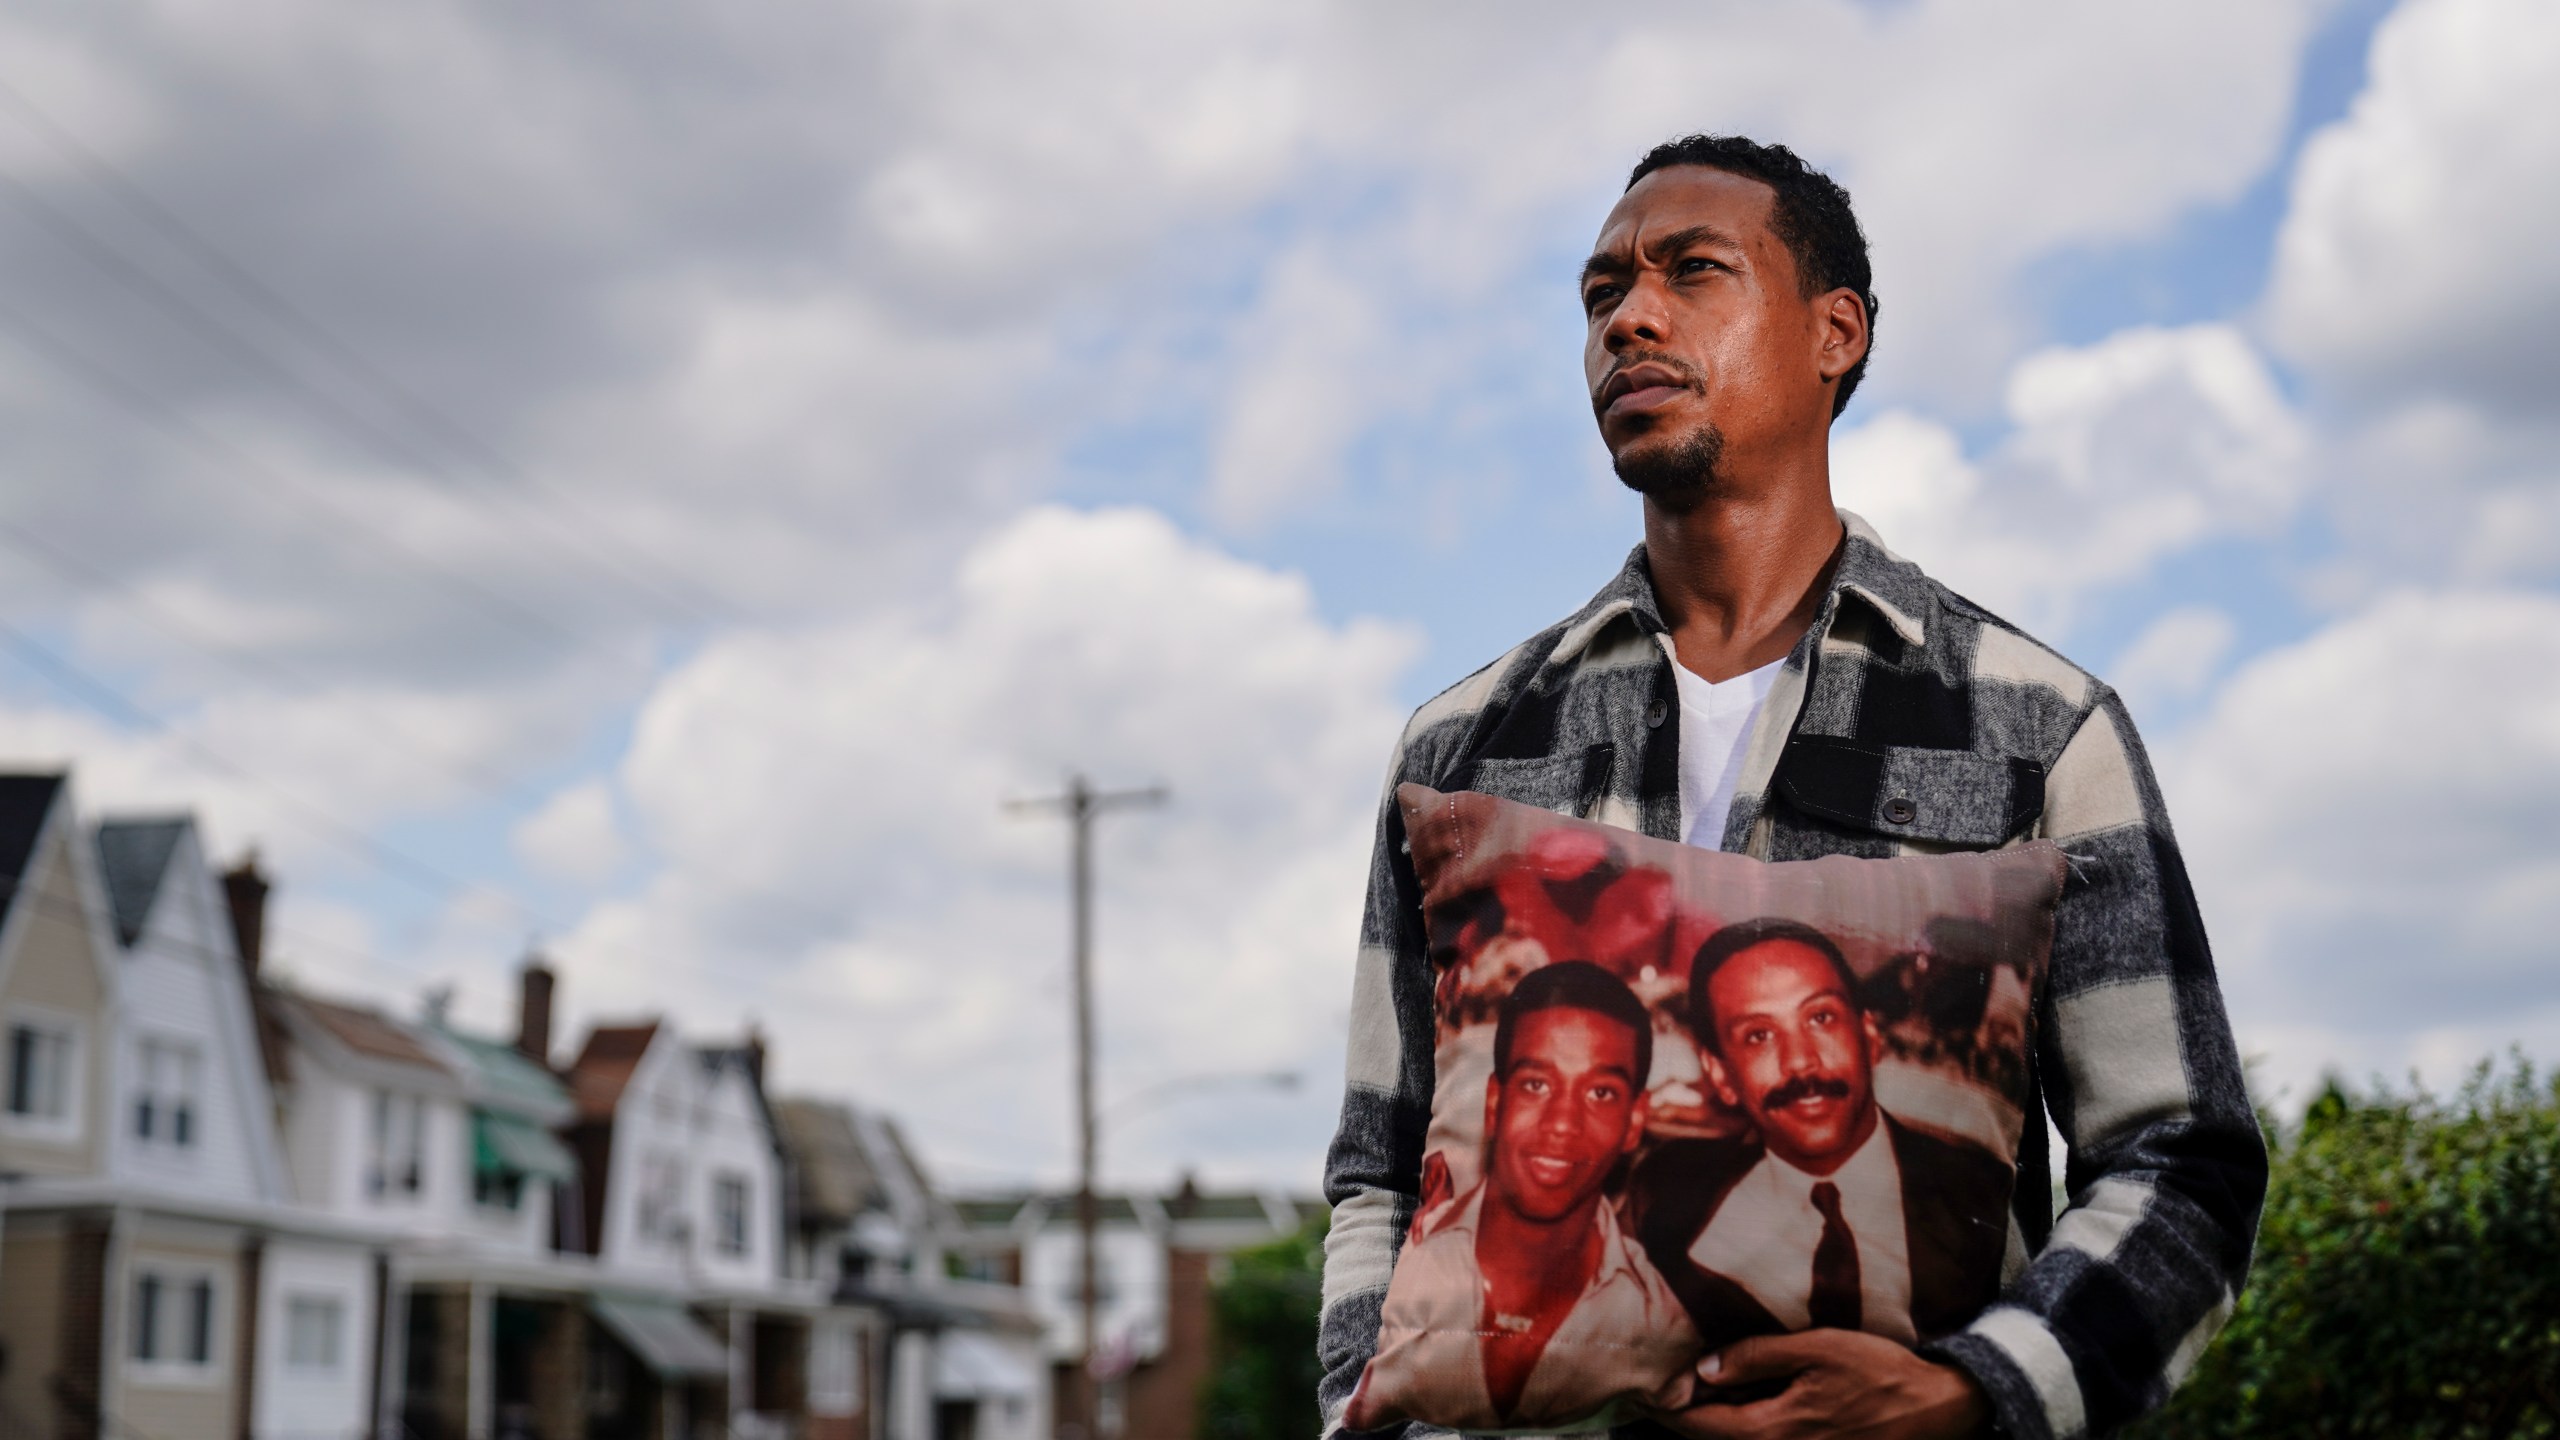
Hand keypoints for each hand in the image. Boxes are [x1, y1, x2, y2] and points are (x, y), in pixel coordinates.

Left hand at [1647, 1330, 1987, 1439]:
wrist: (1938, 1410)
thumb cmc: (1880, 1373)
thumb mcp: (1818, 1349)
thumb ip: (1758, 1357)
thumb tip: (1705, 1368)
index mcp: (1775, 1430)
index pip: (1702, 1427)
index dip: (1666, 1410)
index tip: (1640, 1393)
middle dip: (1683, 1421)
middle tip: (1655, 1394)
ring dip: (1712, 1426)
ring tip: (1689, 1400)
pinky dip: (1742, 1431)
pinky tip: (1738, 1407)